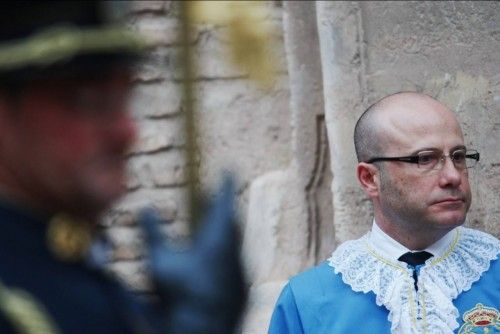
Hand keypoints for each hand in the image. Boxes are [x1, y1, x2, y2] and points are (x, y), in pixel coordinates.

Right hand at [139, 176, 246, 333]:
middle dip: (223, 206)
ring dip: (226, 230)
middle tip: (215, 196)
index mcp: (217, 238)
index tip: (229, 168)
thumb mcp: (160, 261)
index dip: (226, 184)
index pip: (224, 202)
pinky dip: (228, 252)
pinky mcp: (243, 286)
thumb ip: (152, 232)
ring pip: (237, 241)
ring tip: (214, 224)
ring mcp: (241, 269)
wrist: (202, 329)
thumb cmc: (180, 294)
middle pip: (232, 221)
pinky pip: (238, 261)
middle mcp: (235, 251)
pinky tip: (216, 260)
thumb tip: (144, 207)